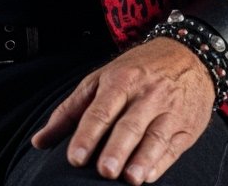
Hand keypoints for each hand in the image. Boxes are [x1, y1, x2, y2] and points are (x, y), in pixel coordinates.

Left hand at [30, 39, 215, 183]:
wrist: (188, 54)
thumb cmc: (136, 70)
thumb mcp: (100, 79)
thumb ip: (70, 111)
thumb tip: (39, 141)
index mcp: (119, 80)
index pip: (100, 110)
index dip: (87, 135)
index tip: (75, 157)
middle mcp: (145, 94)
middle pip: (128, 125)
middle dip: (116, 148)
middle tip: (104, 170)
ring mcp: (168, 109)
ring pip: (154, 137)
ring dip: (142, 159)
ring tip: (129, 178)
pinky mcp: (186, 126)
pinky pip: (173, 146)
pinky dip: (161, 162)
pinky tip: (149, 175)